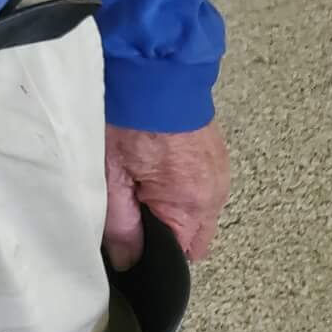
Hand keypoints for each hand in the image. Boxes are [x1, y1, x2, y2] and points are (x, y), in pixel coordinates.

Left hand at [104, 121, 230, 269]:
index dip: (151, 251)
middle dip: (163, 229)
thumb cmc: (130, 118)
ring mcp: (219, 172)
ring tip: (141, 178)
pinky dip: (180, 184)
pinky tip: (156, 164)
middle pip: (190, 236)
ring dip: (172, 205)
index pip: (179, 256)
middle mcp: (214, 194)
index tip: (129, 236)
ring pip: (195, 211)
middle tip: (132, 203)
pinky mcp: (216, 154)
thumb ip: (121, 225)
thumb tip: (129, 263)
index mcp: (192, 206)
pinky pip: (200, 186)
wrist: (153, 69)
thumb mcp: (113, 175)